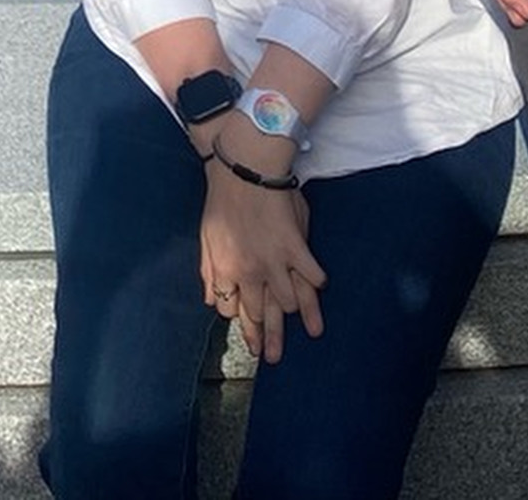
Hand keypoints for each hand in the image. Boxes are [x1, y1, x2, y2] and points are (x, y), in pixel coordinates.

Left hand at [197, 133, 326, 365]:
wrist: (243, 170)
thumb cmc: (222, 202)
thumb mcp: (207, 239)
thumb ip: (209, 272)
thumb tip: (212, 300)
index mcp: (227, 270)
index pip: (232, 309)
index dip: (240, 321)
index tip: (248, 333)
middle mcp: (251, 272)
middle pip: (262, 314)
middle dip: (268, 338)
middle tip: (273, 357)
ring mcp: (275, 261)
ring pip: (291, 301)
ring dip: (300, 314)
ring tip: (311, 332)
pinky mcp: (296, 247)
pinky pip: (311, 275)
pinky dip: (316, 283)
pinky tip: (320, 289)